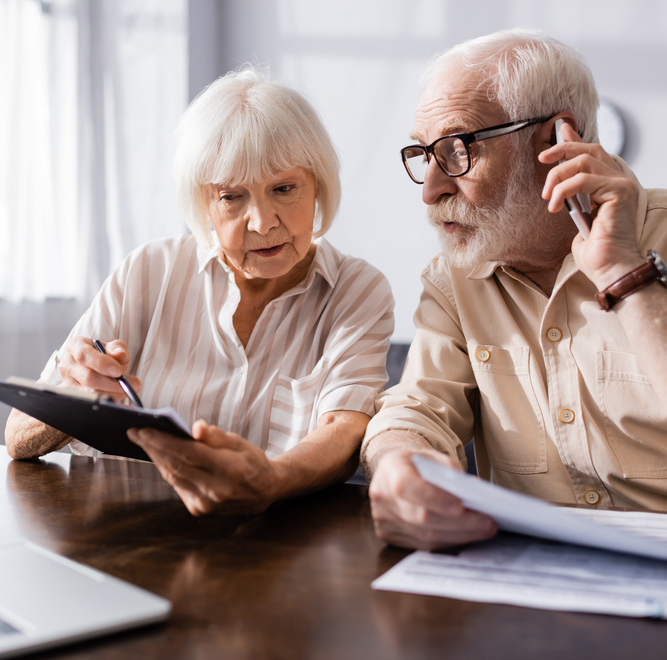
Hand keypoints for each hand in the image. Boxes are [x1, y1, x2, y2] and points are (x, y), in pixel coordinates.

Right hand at [58, 337, 141, 401]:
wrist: (95, 367)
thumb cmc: (104, 355)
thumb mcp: (112, 347)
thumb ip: (117, 348)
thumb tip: (120, 354)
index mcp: (75, 346)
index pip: (84, 355)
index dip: (102, 364)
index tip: (118, 371)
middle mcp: (67, 365)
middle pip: (88, 377)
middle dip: (113, 383)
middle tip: (134, 384)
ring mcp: (67, 382)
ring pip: (89, 393)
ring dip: (113, 393)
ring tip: (128, 390)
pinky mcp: (71, 397)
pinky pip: (90, 403)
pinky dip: (107, 401)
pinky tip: (118, 398)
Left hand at [127, 421, 278, 515]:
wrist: (266, 491)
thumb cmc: (253, 462)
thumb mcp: (240, 442)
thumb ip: (216, 436)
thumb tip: (195, 427)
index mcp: (230, 469)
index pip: (189, 453)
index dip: (164, 441)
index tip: (144, 429)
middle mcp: (217, 490)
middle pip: (176, 465)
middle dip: (153, 447)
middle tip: (136, 432)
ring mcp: (207, 503)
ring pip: (173, 476)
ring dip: (156, 458)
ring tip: (144, 441)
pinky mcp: (200, 510)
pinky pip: (177, 486)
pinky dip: (167, 469)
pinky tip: (160, 456)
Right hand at [368, 449, 496, 550]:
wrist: (394, 473)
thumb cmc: (418, 464)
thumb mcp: (433, 456)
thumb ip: (449, 470)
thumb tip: (473, 492)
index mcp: (390, 469)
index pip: (408, 487)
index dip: (433, 498)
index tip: (461, 506)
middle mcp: (382, 495)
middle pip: (421, 516)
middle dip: (458, 522)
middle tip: (487, 522)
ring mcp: (383, 519)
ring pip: (424, 535)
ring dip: (458, 535)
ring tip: (484, 529)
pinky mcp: (388, 535)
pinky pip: (422, 545)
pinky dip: (448, 541)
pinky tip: (467, 535)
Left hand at [539, 122, 642, 289]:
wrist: (610, 269)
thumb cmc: (596, 252)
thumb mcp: (577, 218)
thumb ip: (572, 197)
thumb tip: (558, 187)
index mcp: (611, 185)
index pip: (593, 153)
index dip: (574, 140)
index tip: (557, 131)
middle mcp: (620, 180)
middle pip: (590, 150)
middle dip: (562, 149)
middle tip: (542, 158)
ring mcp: (623, 184)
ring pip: (584, 161)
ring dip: (558, 176)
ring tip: (548, 196)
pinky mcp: (620, 192)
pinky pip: (585, 179)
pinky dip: (564, 190)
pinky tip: (555, 205)